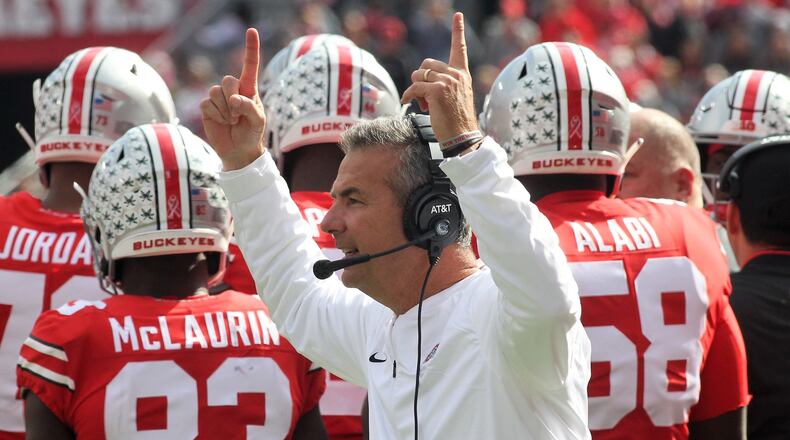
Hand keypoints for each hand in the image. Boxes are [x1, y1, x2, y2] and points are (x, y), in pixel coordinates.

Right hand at [200, 28, 266, 169]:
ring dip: (225, 110)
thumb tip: (234, 100)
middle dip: (234, 98)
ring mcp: (219, 98)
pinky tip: (222, 122)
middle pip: (228, 80)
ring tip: (232, 121)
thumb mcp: (258, 122)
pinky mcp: (207, 107)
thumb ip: (250, 108)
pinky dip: (216, 115)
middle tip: (239, 115)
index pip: (249, 66)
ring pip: (216, 92)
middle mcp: (233, 90)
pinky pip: (207, 104)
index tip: (251, 30)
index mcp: (249, 89)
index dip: (251, 48)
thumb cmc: (252, 133)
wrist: (238, 151)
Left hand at [401, 12, 478, 143]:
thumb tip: (420, 83)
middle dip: (420, 78)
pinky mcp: (436, 91)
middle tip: (423, 96)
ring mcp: (447, 81)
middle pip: (427, 64)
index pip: (460, 49)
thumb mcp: (454, 98)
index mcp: (462, 74)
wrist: (462, 137)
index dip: (458, 30)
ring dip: (415, 89)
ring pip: (419, 75)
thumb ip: (442, 85)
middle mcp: (456, 74)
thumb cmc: (456, 122)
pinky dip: (409, 96)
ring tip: (422, 103)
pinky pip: (414, 87)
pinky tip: (409, 103)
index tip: (457, 15)